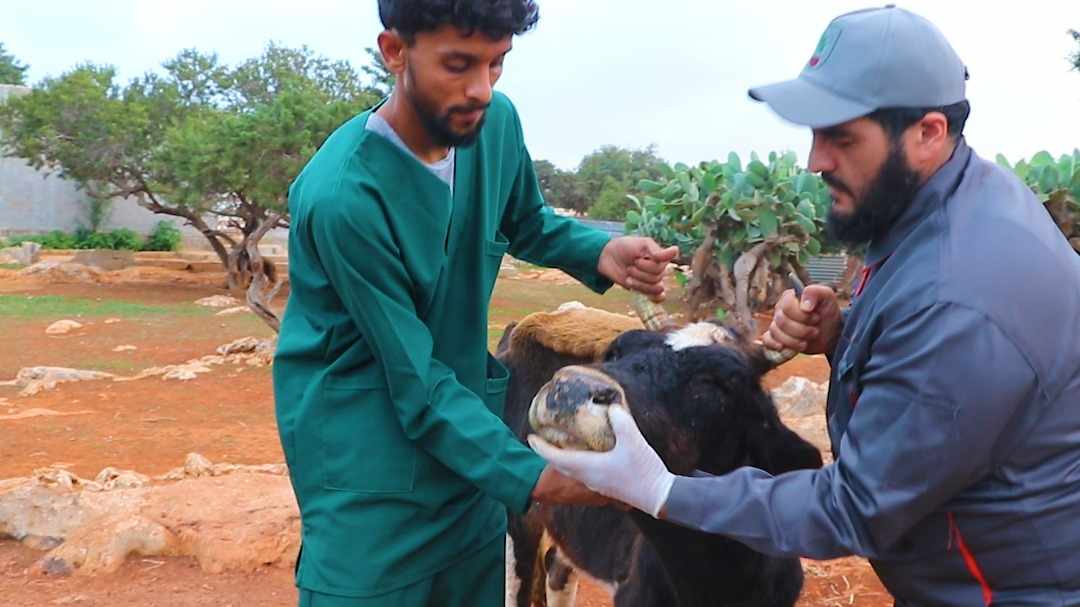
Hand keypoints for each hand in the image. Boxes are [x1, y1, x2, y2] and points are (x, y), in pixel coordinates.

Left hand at [528, 406, 674, 517]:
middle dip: (549, 453)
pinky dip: (577, 461)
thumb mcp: (633, 440)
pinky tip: (587, 452)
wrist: (659, 497)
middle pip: (560, 465)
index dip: (541, 448)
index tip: (530, 438)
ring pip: (572, 470)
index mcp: (588, 467)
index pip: (555, 458)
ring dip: (563, 458)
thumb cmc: (643, 470)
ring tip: (561, 443)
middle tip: (542, 439)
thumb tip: (612, 407)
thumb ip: (620, 421)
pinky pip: (584, 472)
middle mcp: (588, 477)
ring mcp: (596, 483)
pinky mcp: (606, 485)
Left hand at [597, 237, 678, 302]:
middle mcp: (659, 268)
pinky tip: (648, 296)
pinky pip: (658, 298)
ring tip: (629, 275)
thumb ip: (657, 251)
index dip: (648, 265)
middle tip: (630, 265)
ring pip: (655, 288)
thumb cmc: (626, 247)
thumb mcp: (641, 244)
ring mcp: (652, 280)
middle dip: (640, 272)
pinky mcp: (645, 289)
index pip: (662, 265)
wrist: (608, 257)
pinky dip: (654, 297)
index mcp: (660, 257)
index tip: (638, 257)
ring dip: (638, 283)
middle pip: (657, 277)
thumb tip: (676, 250)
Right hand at [762, 284, 841, 354]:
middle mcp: (780, 309)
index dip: (802, 316)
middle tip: (815, 331)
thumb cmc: (828, 312)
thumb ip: (815, 292)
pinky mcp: (777, 337)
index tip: (817, 318)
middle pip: (781, 321)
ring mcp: (777, 323)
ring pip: (776, 332)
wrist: (831, 332)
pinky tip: (784, 347)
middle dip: (801, 330)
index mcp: (789, 297)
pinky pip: (767, 340)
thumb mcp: (827, 297)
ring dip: (794, 341)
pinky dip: (774, 344)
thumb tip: (804, 306)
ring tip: (807, 341)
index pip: (787, 306)